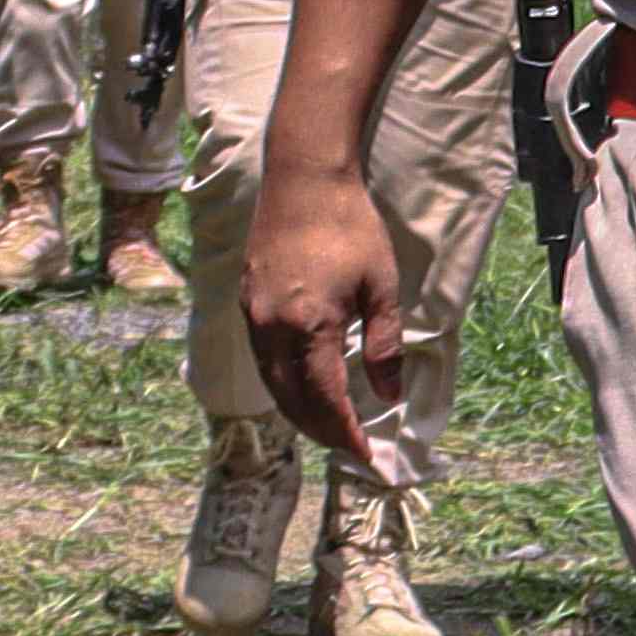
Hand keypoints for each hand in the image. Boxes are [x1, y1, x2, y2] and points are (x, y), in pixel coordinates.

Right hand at [235, 154, 398, 458]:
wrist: (304, 179)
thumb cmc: (352, 228)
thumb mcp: (382, 287)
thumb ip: (384, 346)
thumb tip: (389, 396)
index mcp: (310, 326)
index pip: (326, 399)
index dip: (345, 432)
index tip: (365, 455)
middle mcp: (273, 328)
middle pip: (292, 401)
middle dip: (321, 431)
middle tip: (349, 448)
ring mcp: (253, 316)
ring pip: (271, 384)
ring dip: (298, 413)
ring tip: (329, 428)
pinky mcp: (245, 303)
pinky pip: (262, 361)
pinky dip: (282, 385)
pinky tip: (302, 390)